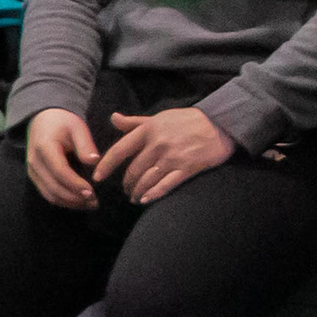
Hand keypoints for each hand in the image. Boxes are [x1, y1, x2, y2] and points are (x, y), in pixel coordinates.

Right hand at [23, 108, 100, 209]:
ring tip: (90, 204)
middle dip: (75, 198)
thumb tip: (95, 161)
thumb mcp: (78, 127)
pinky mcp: (35, 177)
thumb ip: (85, 144)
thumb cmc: (63, 123)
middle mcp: (34, 161)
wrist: (43, 120)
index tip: (92, 192)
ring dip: (70, 202)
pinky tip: (79, 201)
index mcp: (44, 147)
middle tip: (95, 202)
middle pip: (53, 187)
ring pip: (50, 194)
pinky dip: (63, 201)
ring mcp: (32, 171)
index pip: (60, 171)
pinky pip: (48, 194)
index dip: (75, 184)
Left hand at [99, 106, 232, 205]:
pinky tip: (146, 199)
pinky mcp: (187, 168)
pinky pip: (166, 185)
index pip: (119, 150)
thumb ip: (134, 122)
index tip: (97, 177)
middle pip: (133, 169)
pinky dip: (154, 194)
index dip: (106, 165)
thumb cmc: (187, 120)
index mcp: (147, 131)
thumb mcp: (158, 117)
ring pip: (147, 179)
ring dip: (138, 191)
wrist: (220, 123)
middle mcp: (157, 144)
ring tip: (134, 197)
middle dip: (126, 183)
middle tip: (125, 190)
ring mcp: (172, 157)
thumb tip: (113, 118)